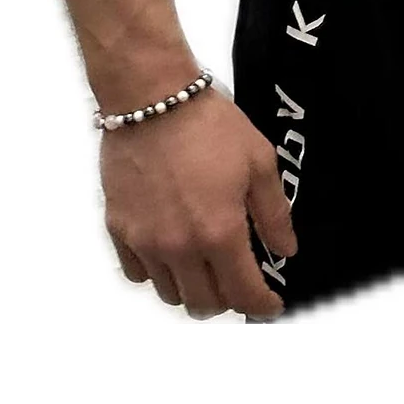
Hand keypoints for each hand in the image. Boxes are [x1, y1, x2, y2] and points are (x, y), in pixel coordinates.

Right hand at [100, 84, 297, 320]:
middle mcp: (180, 248)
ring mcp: (145, 242)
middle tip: (238, 281)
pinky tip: (169, 250)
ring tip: (204, 265)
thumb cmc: (210, 125)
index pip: (243, 293)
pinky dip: (156, 272)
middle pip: (203, 304)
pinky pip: (137, 273)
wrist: (151, 98)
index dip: (262, 305)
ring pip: (170, 294)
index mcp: (219, 232)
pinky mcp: (118, 230)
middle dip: (227, 300)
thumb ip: (274, 213)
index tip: (271, 304)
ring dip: (192, 288)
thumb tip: (285, 251)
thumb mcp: (258, 161)